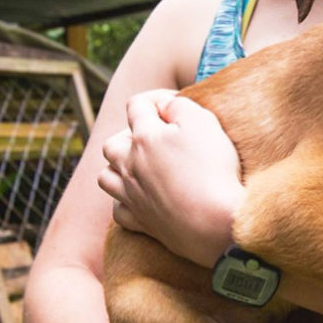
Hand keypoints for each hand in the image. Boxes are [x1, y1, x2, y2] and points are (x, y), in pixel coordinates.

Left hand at [98, 89, 243, 267]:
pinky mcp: (140, 222)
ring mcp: (131, 196)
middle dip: (129, 135)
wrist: (215, 223)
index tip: (175, 105)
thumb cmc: (212, 169)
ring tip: (140, 167)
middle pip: (112, 143)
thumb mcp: (204, 122)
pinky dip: (125, 201)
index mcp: (145, 136)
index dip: (155, 99)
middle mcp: (130, 165)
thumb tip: (165, 105)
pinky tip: (141, 198)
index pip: (137, 105)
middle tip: (157, 138)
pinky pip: (118, 210)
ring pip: (107, 177)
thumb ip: (180, 106)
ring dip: (118, 168)